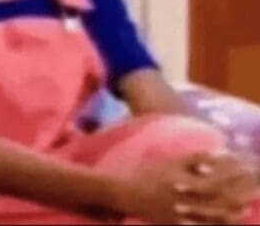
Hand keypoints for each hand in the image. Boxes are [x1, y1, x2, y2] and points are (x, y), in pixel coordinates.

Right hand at [117, 153, 251, 224]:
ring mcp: (180, 212)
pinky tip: (228, 221)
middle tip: (255, 190)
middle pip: (217, 196)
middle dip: (238, 193)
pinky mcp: (178, 224)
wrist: (126, 193)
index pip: (213, 175)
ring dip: (232, 210)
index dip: (231, 173)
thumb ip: (193, 160)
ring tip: (246, 206)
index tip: (246, 169)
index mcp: (179, 176)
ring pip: (213, 214)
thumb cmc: (148, 173)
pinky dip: (217, 224)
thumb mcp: (169, 162)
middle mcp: (182, 195)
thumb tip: (219, 155)